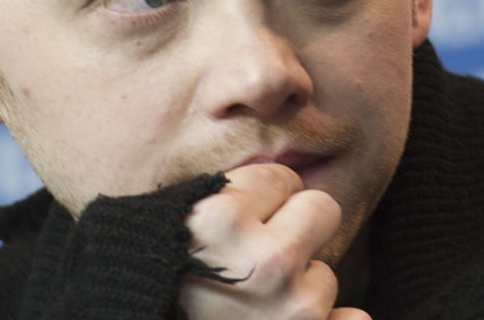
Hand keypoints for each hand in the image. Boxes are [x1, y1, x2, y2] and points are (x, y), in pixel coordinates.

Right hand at [178, 164, 369, 318]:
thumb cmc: (156, 276)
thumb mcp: (176, 221)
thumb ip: (228, 195)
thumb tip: (288, 180)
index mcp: (221, 220)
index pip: (281, 178)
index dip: (257, 201)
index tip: (233, 227)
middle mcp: (266, 261)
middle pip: (322, 208)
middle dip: (294, 227)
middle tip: (253, 258)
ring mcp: (293, 307)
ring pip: (327, 272)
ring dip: (297, 286)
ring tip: (251, 302)